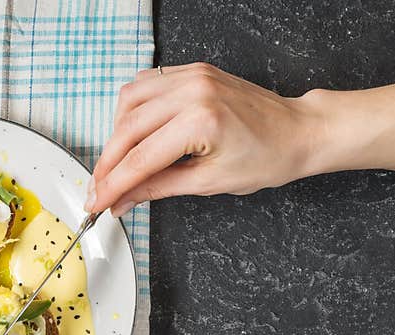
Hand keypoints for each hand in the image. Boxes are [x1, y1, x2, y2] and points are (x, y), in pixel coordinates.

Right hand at [87, 62, 324, 215]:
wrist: (297, 132)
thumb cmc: (268, 158)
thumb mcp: (209, 182)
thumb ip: (158, 189)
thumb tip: (124, 200)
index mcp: (201, 121)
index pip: (140, 159)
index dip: (112, 185)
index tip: (96, 203)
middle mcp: (193, 91)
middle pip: (127, 129)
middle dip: (107, 164)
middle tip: (98, 190)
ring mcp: (192, 76)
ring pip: (129, 102)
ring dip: (115, 135)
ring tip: (117, 164)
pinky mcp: (192, 71)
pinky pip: (146, 84)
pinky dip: (132, 110)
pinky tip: (132, 133)